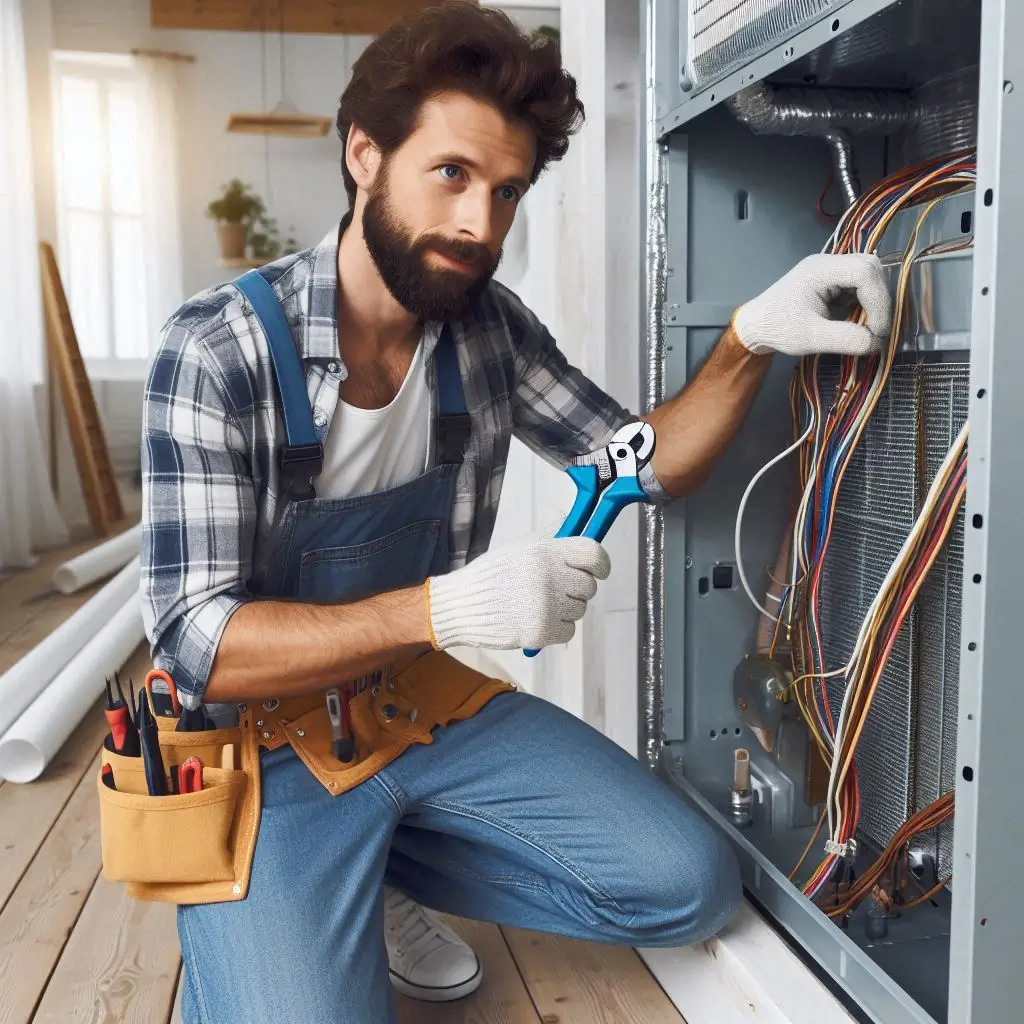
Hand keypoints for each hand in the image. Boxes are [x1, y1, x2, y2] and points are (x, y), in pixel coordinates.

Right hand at [426, 537, 610, 650]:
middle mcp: (550, 575)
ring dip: (564, 611)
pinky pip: (568, 631)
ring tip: (536, 605)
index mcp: (546, 551)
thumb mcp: (520, 549)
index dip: (602, 564)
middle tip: (552, 591)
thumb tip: (585, 549)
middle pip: (588, 586)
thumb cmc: (490, 576)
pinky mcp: (541, 631)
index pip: (593, 554)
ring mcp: (546, 605)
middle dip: (575, 590)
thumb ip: (553, 548)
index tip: (601, 572)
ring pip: (579, 610)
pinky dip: (556, 630)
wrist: (461, 604)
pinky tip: (535, 620)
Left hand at [731, 253, 891, 357]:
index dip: (878, 301)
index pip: (864, 272)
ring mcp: (831, 272)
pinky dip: (866, 305)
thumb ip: (846, 339)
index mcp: (820, 269)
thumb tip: (878, 343)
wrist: (756, 327)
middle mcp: (828, 264)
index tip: (877, 330)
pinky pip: (860, 288)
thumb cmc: (777, 329)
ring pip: (869, 277)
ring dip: (874, 303)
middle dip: (879, 300)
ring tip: (869, 329)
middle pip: (871, 269)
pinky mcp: (833, 283)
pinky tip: (859, 323)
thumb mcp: (811, 338)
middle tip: (877, 330)